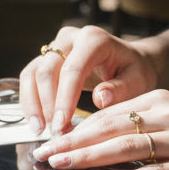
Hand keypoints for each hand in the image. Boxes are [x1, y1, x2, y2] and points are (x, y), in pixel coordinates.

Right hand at [19, 24, 158, 135]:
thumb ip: (121, 89)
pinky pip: (30, 78)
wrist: (130, 60)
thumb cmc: (134, 71)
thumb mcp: (138, 80)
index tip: (62, 124)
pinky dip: (30, 100)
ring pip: (32, 73)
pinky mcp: (46, 58)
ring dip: (32, 103)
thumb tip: (99, 99)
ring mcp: (55, 47)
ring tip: (39, 129)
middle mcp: (69, 38)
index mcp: (93, 40)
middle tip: (53, 131)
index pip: (72, 70)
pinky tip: (37, 121)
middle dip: (46, 103)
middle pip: (46, 70)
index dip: (64, 98)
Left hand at [31, 91, 168, 169]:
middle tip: (41, 153)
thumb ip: (144, 117)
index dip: (75, 126)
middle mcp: (168, 116)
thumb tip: (102, 131)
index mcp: (160, 99)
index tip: (50, 137)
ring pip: (123, 148)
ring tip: (59, 165)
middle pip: (108, 128)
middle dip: (70, 141)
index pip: (108, 112)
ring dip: (86, 158)